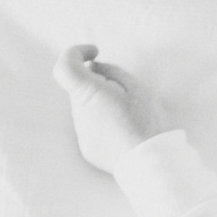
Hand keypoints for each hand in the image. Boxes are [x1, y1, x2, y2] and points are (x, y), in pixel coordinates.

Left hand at [52, 44, 173, 174]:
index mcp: (87, 94)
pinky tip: (123, 133)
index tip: (94, 53)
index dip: (76, 53)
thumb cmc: (147, 123)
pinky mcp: (87, 149)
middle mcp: (78, 113)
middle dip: (97, 85)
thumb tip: (95, 68)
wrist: (151, 163)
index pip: (65, 65)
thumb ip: (111, 72)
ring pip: (86, 109)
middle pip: (80, 88)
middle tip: (124, 93)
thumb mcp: (136, 88)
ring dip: (101, 106)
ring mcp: (81, 133)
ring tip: (127, 118)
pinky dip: (103, 125)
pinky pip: (91, 128)